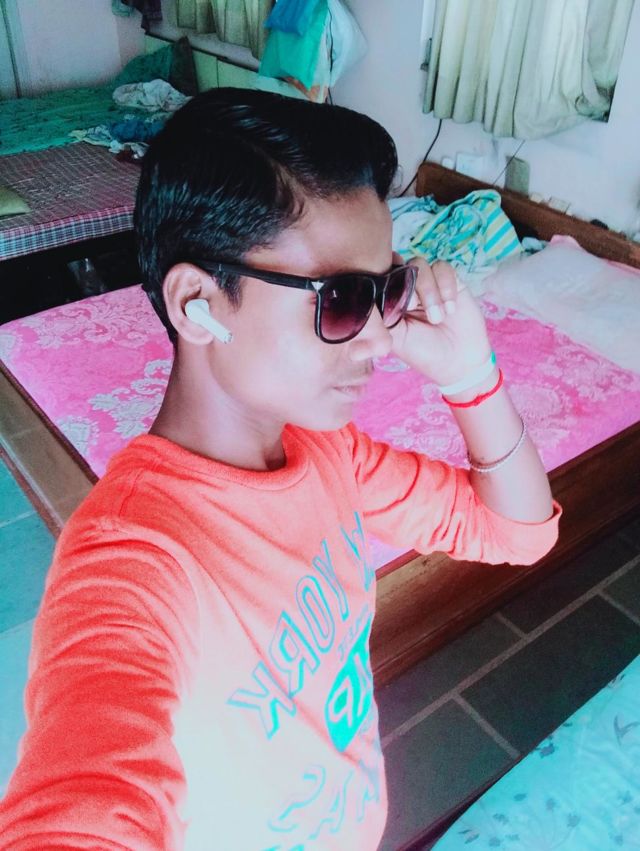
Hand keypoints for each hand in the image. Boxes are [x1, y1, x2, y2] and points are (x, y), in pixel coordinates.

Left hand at [389, 257, 492, 386]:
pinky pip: (443, 267)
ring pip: (420, 264)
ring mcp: (427, 283)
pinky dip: (446, 288)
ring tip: (437, 318)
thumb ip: (381, 322)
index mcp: (390, 300)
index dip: (384, 276)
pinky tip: (450, 310)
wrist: (458, 361)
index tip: (393, 296)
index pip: (380, 274)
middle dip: (408, 284)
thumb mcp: (397, 339)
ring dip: (429, 291)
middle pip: (399, 265)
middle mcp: (407, 288)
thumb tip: (360, 326)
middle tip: (413, 307)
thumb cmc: (424, 353)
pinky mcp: (449, 281)